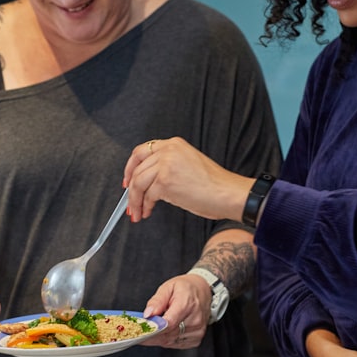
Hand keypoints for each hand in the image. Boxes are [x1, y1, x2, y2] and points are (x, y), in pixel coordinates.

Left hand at [123, 137, 251, 222]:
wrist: (228, 193)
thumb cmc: (215, 185)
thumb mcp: (189, 164)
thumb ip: (168, 165)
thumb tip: (148, 182)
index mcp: (174, 144)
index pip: (141, 151)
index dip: (130, 167)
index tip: (127, 180)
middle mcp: (168, 151)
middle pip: (137, 170)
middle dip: (131, 190)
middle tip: (130, 203)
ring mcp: (165, 165)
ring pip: (138, 183)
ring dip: (135, 201)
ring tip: (138, 212)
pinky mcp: (165, 181)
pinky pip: (147, 195)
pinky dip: (145, 206)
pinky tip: (148, 211)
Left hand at [139, 274, 208, 348]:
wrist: (204, 291)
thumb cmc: (186, 289)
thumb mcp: (168, 287)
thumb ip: (157, 301)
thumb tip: (148, 314)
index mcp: (187, 304)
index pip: (169, 323)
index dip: (153, 328)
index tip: (140, 330)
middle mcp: (195, 320)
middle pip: (168, 334)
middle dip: (151, 334)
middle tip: (137, 332)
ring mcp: (197, 331)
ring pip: (170, 341)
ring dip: (157, 338)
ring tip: (149, 331)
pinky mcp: (196, 339)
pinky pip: (175, 344)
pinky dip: (166, 340)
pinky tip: (163, 333)